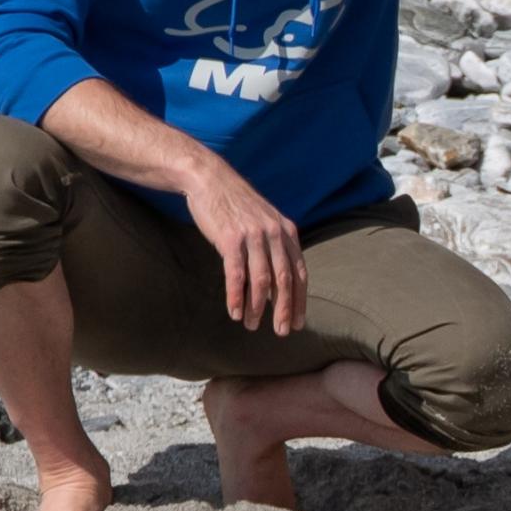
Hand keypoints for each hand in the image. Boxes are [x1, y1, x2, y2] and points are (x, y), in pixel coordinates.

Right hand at [184, 158, 307, 334]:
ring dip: (257, 307)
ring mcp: (253, 236)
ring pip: (261, 281)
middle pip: (285, 280)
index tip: (297, 322)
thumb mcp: (266, 220)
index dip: (300, 300)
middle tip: (281, 332)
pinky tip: (234, 312)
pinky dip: (236, 296)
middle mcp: (275, 234)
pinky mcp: (230, 238)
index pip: (300, 273)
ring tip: (252, 325)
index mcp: (287, 232)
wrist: (209, 178)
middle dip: (283, 310)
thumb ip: (276, 245)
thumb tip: (280, 279)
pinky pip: (236, 275)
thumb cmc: (236, 204)